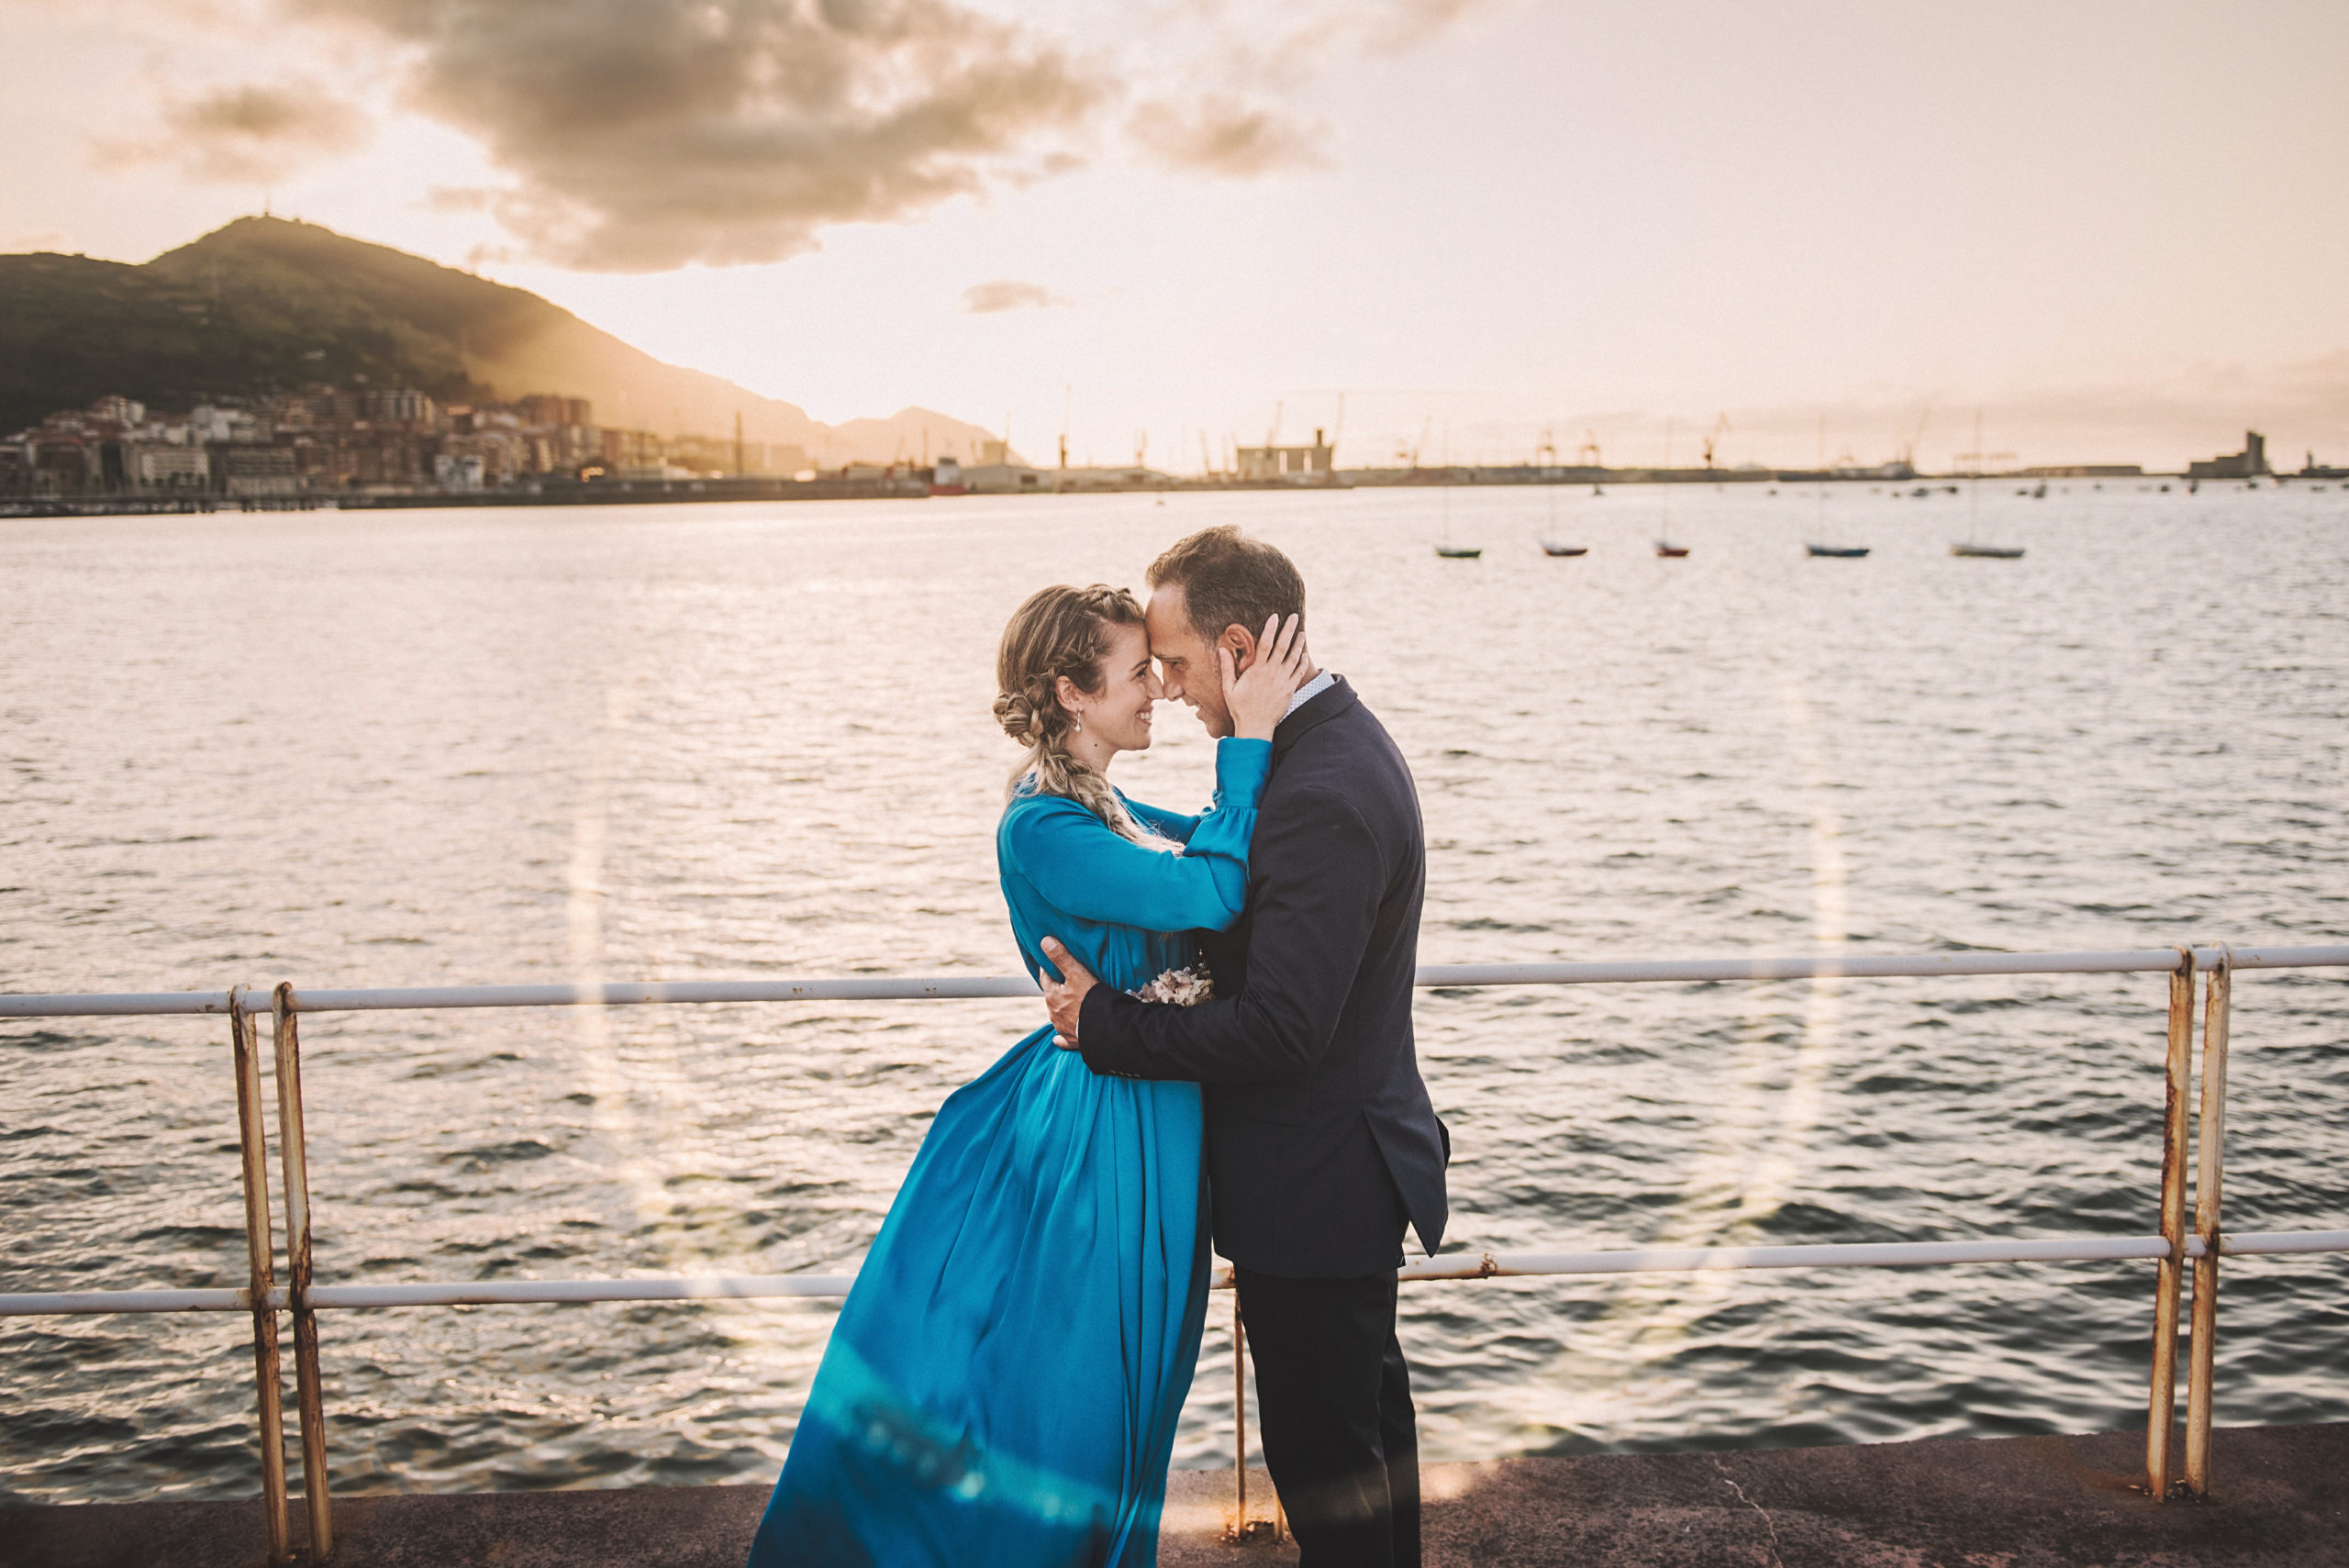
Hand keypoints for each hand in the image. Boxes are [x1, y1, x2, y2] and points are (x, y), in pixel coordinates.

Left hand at [1039, 937, 1098, 1049]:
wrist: (1105, 1029)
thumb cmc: (1091, 1000)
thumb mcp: (1077, 974)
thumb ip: (1061, 957)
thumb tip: (1044, 941)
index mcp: (1052, 996)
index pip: (1045, 978)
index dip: (1049, 969)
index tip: (1051, 963)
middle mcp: (1053, 1013)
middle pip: (1052, 996)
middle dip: (1057, 989)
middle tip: (1066, 981)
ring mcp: (1062, 1028)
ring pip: (1057, 1015)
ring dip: (1061, 1009)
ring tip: (1071, 1003)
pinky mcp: (1072, 1041)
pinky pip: (1063, 1038)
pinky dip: (1061, 1037)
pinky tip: (1057, 1039)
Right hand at [1223, 613, 1309, 741]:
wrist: (1256, 727)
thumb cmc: (1240, 708)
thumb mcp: (1229, 688)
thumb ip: (1227, 668)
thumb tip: (1221, 649)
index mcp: (1257, 671)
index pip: (1265, 644)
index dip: (1270, 629)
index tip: (1274, 616)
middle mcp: (1272, 674)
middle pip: (1283, 646)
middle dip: (1288, 629)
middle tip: (1294, 616)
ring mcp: (1283, 682)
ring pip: (1293, 658)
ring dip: (1298, 643)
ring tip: (1301, 631)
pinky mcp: (1290, 690)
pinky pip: (1299, 672)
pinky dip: (1302, 662)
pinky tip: (1304, 653)